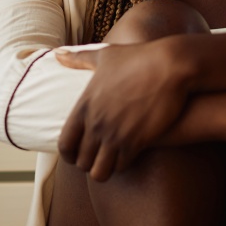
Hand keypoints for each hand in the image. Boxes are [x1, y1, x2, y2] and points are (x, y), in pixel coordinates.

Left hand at [55, 39, 189, 181]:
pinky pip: (121, 166)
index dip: (67, 154)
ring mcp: (115, 134)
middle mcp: (96, 123)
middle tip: (95, 159)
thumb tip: (57, 54)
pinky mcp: (136, 142)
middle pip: (81, 161)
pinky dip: (122, 165)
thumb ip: (78, 59)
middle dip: (87, 163)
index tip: (74, 155)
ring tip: (109, 162)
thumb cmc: (137, 57)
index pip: (65, 143)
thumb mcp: (104, 55)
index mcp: (84, 105)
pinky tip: (127, 157)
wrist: (168, 66)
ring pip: (100, 170)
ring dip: (103, 169)